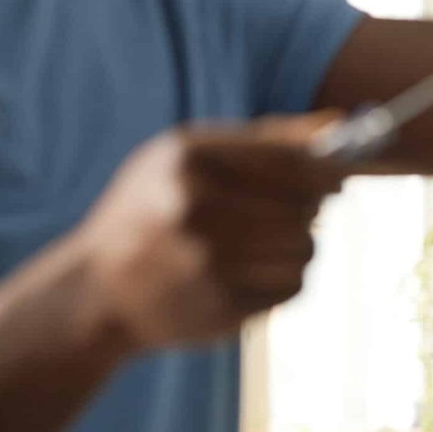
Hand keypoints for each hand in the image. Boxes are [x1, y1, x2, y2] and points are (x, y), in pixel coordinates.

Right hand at [74, 112, 345, 352]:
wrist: (95, 291)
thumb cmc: (148, 212)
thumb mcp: (185, 156)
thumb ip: (262, 138)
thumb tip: (336, 125)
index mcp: (189, 159)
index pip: (293, 161)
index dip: (327, 171)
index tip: (337, 179)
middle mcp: (197, 208)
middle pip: (305, 208)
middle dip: (308, 212)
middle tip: (292, 216)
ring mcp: (209, 262)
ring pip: (306, 250)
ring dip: (298, 249)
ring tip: (266, 247)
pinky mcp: (222, 306)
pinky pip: (291, 287)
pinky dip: (283, 281)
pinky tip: (251, 275)